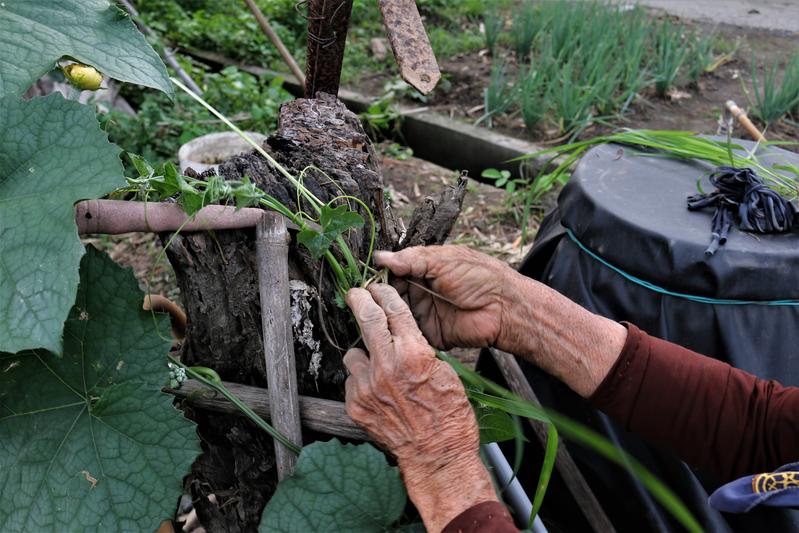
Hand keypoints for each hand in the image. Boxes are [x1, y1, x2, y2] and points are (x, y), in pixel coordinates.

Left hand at [344, 284, 496, 532]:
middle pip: (366, 319)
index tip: (376, 286)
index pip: (393, 309)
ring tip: (379, 370)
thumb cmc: (449, 415)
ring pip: (353, 354)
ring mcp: (366, 386)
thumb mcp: (444, 372)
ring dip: (363, 356)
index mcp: (413, 353)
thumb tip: (402, 334)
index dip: (383, 293)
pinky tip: (379, 395)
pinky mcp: (355, 405)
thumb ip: (419, 349)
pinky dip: (361, 383)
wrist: (436, 455)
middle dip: (359, 300)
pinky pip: (352, 381)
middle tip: (354, 293)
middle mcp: (386, 366)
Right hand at [378, 245, 627, 397]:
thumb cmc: (480, 276)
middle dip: (376, 293)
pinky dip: (394, 331)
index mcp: (426, 268)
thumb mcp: (444, 260)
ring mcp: (425, 313)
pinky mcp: (429, 334)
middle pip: (390, 292)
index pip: (394, 269)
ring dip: (381, 312)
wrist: (505, 309)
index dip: (379, 272)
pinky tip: (379, 329)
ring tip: (364, 311)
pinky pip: (406, 333)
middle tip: (358, 295)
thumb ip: (412, 259)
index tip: (362, 275)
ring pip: (394, 312)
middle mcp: (422, 290)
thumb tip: (381, 257)